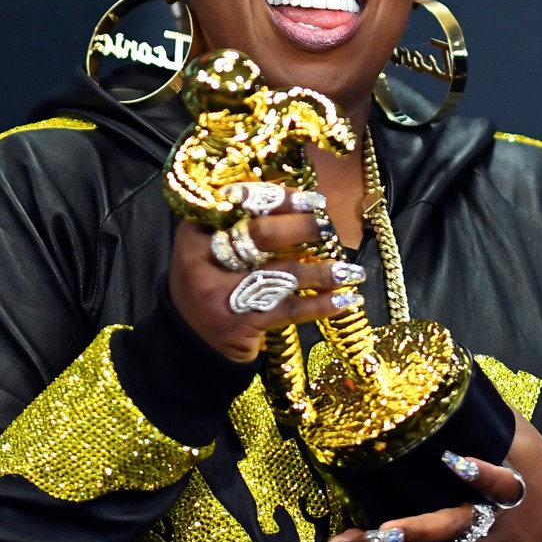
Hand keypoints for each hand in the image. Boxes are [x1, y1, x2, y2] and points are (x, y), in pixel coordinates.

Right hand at [168, 185, 362, 362]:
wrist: (188, 344)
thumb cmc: (209, 284)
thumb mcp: (209, 249)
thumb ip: (241, 223)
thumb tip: (300, 198)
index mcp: (195, 232)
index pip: (240, 202)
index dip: (280, 197)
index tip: (312, 198)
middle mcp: (203, 260)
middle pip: (261, 234)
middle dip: (302, 227)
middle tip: (328, 226)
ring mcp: (220, 294)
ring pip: (281, 274)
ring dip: (323, 271)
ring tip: (353, 270)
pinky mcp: (240, 325)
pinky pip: (290, 309)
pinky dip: (322, 304)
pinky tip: (347, 300)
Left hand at [328, 410, 541, 541]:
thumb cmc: (538, 474)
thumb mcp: (525, 440)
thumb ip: (493, 413)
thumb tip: (454, 374)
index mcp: (510, 488)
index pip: (497, 482)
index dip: (480, 474)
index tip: (455, 461)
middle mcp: (487, 520)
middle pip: (449, 528)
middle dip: (415, 530)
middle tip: (384, 529)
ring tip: (350, 541)